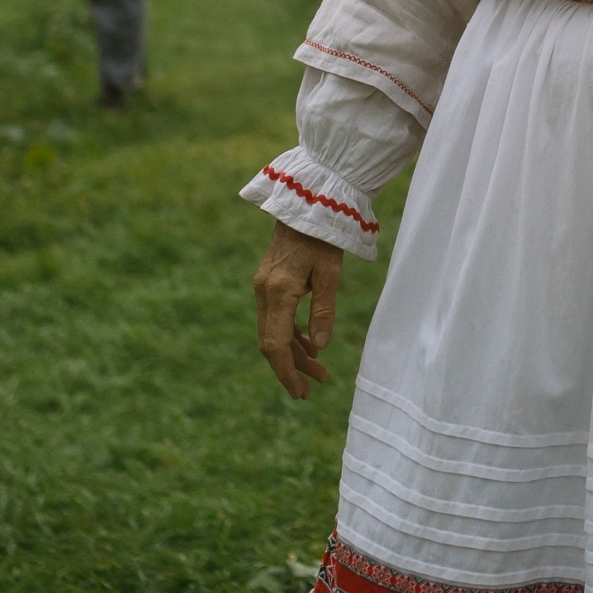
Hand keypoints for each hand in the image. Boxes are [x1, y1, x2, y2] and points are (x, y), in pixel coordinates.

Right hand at [253, 220, 342, 398]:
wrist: (307, 200)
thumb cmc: (323, 235)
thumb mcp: (330, 273)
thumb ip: (323, 311)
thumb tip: (320, 349)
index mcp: (278, 291)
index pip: (275, 345)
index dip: (287, 372)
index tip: (300, 392)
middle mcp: (264, 291)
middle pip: (271, 342)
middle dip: (292, 367)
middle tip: (313, 389)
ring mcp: (263, 286)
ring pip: (273, 331)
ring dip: (294, 352)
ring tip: (319, 372)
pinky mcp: (268, 281)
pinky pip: (275, 317)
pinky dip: (291, 334)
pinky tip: (310, 344)